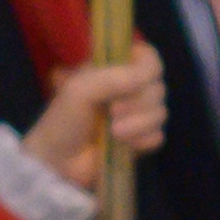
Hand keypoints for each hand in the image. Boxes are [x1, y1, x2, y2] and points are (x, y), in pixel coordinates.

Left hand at [19, 51, 167, 191]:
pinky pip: (158, 136)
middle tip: (113, 112)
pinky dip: (143, 141)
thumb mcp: (80, 89)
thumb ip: (113, 77)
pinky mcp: (139, 142)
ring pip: (161, 112)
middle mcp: (129, 91)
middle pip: (158, 86)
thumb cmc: (63, 120)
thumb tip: (146, 77)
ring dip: (139, 123)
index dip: (149, 66)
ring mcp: (136, 117)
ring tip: (114, 132)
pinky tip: (125, 146)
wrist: (58, 162)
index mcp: (114, 71)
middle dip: (139, 101)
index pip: (148, 57)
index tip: (138, 78)